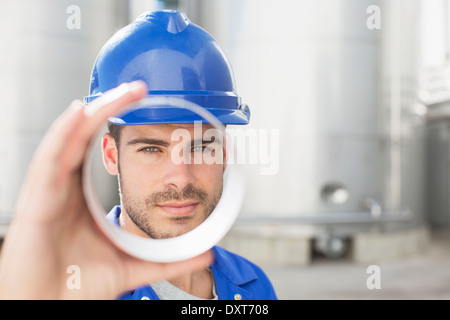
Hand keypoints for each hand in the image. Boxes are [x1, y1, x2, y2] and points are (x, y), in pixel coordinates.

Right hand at [0, 81, 212, 298]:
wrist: (48, 307)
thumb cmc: (79, 285)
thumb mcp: (132, 264)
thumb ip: (168, 260)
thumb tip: (208, 253)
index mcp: (82, 193)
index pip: (99, 149)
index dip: (116, 124)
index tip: (144, 106)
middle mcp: (64, 184)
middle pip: (83, 135)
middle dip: (109, 108)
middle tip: (139, 88)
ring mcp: (48, 189)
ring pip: (68, 139)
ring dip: (93, 112)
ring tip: (120, 92)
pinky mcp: (36, 200)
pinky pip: (49, 160)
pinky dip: (63, 134)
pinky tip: (79, 112)